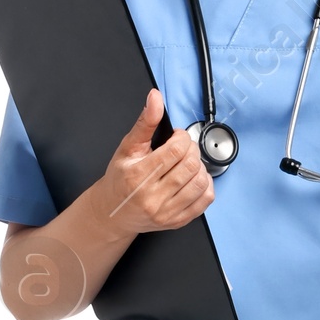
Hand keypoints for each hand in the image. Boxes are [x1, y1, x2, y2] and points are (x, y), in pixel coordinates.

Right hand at [96, 89, 214, 234]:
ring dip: (199, 167)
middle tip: (183, 149)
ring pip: (200, 182)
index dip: (182, 138)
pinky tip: (194, 178)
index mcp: (138, 176)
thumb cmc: (120, 179)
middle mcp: (152, 197)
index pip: (176, 150)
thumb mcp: (128, 147)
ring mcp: (166, 212)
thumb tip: (155, 98)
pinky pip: (205, 200)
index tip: (177, 137)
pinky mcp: (177, 221)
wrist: (114, 212)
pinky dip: (206, 185)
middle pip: (190, 165)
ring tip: (187, 163)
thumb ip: (145, 122)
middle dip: (192, 150)